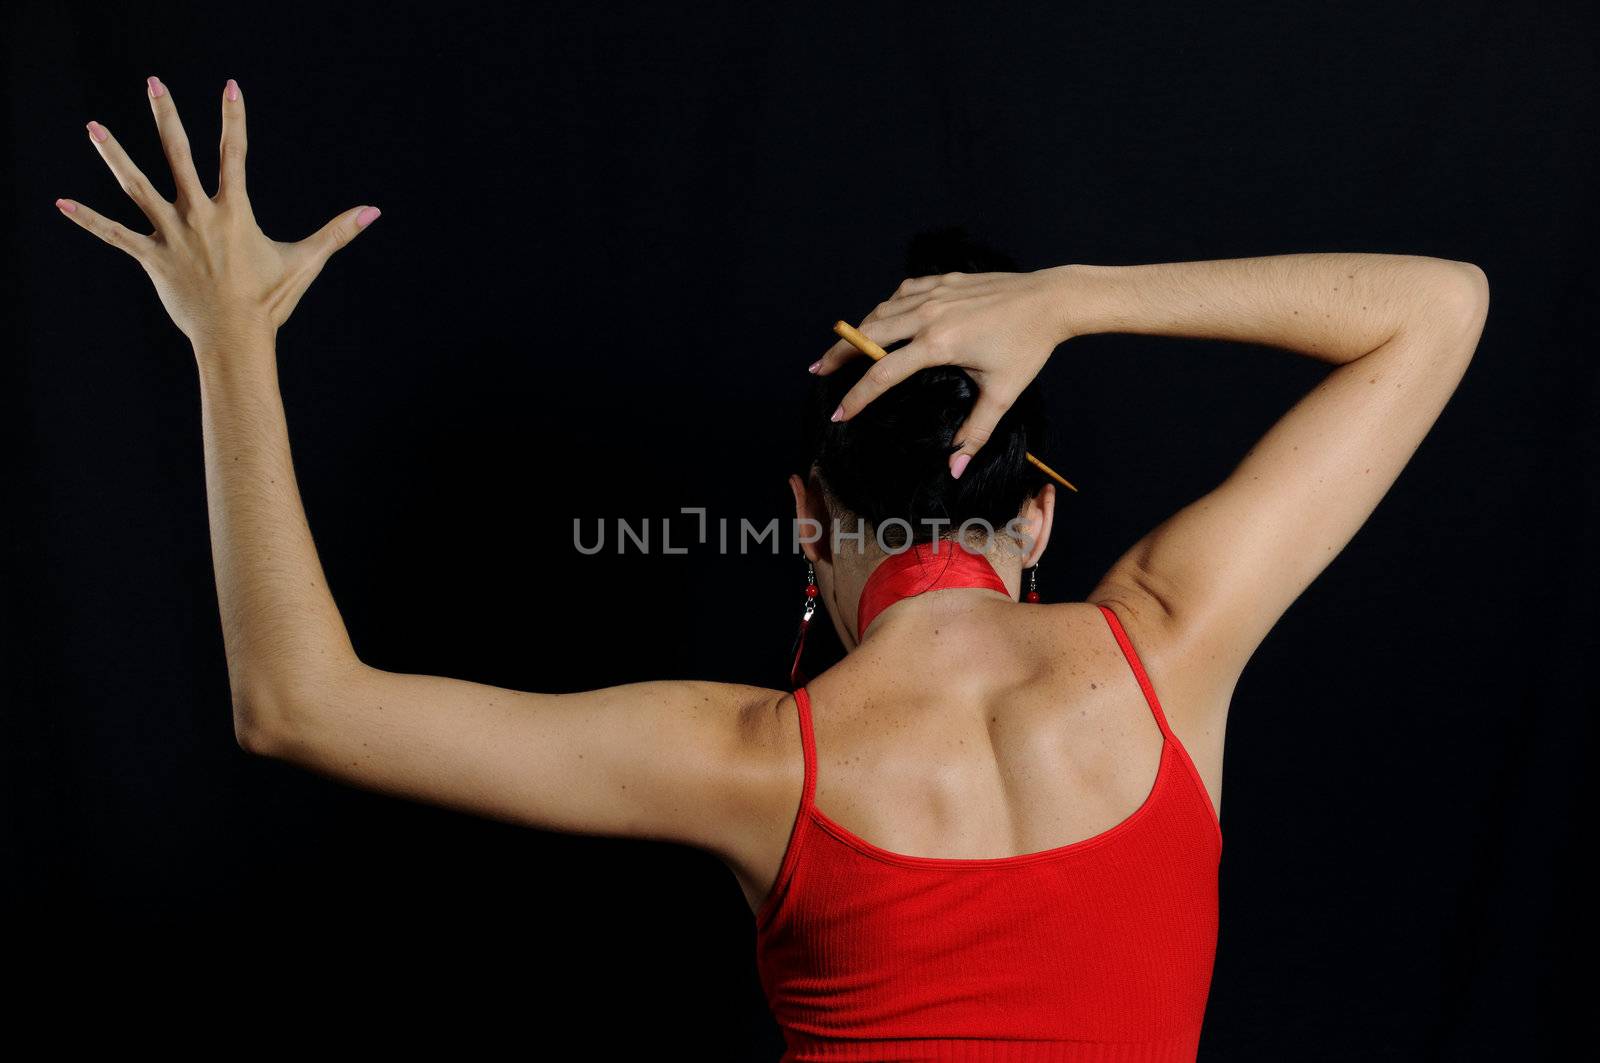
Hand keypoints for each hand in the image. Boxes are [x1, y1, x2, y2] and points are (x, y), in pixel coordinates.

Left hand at [55, 76, 379, 356]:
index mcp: (233, 211)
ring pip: (135, 185)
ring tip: (92, 126)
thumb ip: (338, 232)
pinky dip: (87, 220)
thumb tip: (374, 211)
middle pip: (176, 154)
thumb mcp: (306, 261)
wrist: (235, 338)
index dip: (233, 118)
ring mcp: (170, 234)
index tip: (229, 86)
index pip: (233, 153)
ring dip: (112, 154)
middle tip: (154, 82)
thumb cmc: (271, 301)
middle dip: (165, 115)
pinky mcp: (151, 257)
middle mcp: (198, 214)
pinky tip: (60, 204)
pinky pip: (114, 234)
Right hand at [812, 265, 1078, 474]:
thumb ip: (975, 432)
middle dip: (839, 354)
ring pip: (882, 310)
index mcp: (939, 344)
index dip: (857, 396)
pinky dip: (887, 307)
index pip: (883, 373)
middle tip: (818, 370)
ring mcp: (934, 293)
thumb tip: (955, 468)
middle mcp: (929, 314)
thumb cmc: (1028, 347)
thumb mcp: (1002, 393)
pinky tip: (882, 318)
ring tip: (841, 346)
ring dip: (858, 328)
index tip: (838, 412)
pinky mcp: (943, 280)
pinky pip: (902, 292)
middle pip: (868, 334)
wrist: (1050, 300)